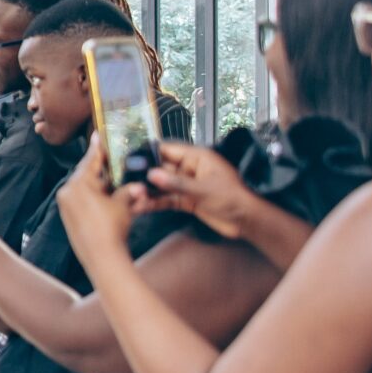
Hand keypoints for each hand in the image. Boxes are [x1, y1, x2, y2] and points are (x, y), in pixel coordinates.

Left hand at [57, 138, 133, 255]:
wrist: (102, 257)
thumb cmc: (110, 229)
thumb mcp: (122, 204)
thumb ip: (127, 191)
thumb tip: (137, 187)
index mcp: (78, 185)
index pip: (90, 161)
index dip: (97, 149)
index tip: (97, 135)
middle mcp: (68, 192)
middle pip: (87, 175)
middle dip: (103, 169)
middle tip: (112, 158)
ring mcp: (67, 206)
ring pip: (87, 189)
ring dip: (102, 185)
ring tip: (117, 180)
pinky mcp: (69, 217)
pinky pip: (84, 201)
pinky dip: (96, 197)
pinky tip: (109, 196)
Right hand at [138, 141, 258, 239]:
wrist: (247, 222)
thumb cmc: (232, 198)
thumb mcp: (203, 190)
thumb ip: (177, 183)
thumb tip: (151, 174)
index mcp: (196, 158)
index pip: (168, 150)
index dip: (149, 153)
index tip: (129, 159)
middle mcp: (189, 169)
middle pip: (161, 168)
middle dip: (144, 175)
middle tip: (124, 181)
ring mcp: (187, 185)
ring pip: (162, 186)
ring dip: (148, 191)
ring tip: (130, 197)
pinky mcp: (186, 201)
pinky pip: (167, 199)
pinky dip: (155, 203)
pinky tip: (140, 207)